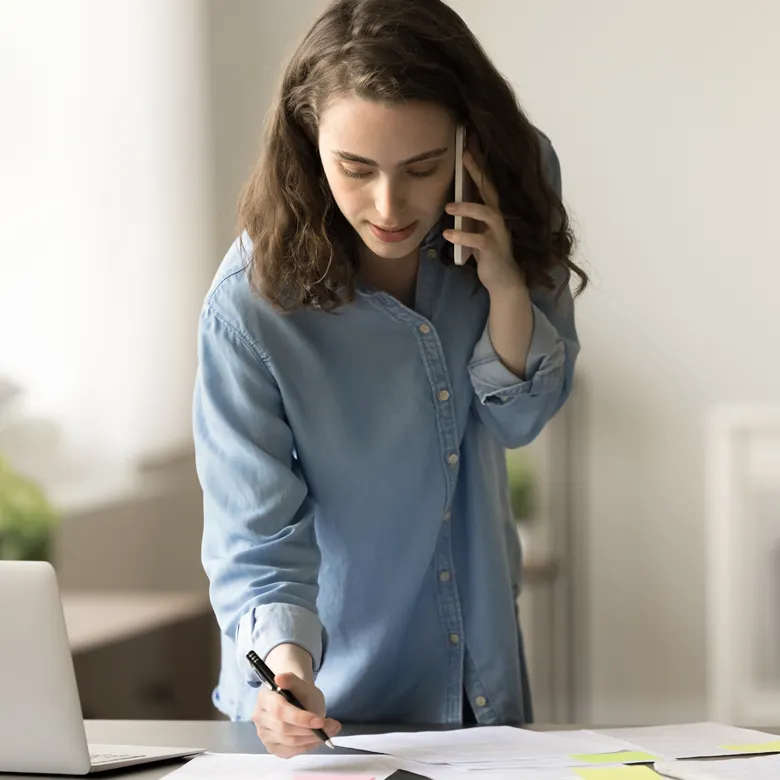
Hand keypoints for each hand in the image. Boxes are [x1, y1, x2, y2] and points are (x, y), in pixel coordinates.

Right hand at [252, 672, 340, 757]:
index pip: (280, 711)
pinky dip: (307, 746)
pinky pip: (289, 752)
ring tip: (329, 731)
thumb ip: (293, 680)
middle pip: (284, 729)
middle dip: (310, 730)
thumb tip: (279, 677)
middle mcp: (259, 717)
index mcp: (264, 698)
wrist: (296, 701)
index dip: (300, 718)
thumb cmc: (299, 692)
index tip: (320, 721)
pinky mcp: (271, 746)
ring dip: (312, 739)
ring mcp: (263, 734)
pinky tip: (317, 739)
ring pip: (288, 742)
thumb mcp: (300, 683)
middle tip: (332, 726)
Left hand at [443, 145, 525, 296]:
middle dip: (477, 170)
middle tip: (464, 153)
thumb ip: (468, 214)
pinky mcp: (494, 249)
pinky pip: (478, 240)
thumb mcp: (475, 229)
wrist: (503, 280)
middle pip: (489, 188)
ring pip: (486, 213)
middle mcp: (499, 217)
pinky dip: (462, 236)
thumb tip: (449, 197)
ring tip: (448, 206)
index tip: (469, 141)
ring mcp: (499, 233)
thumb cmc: (486, 252)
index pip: (486, 181)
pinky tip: (448, 234)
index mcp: (493, 210)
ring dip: (467, 207)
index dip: (478, 162)